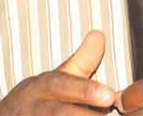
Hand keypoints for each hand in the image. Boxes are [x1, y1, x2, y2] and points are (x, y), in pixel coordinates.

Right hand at [0, 30, 115, 114]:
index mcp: (38, 88)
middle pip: (57, 112)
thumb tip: (98, 35)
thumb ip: (80, 62)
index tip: (110, 96)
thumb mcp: (53, 80)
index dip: (85, 90)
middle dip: (83, 115)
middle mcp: (31, 108)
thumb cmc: (35, 102)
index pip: (60, 85)